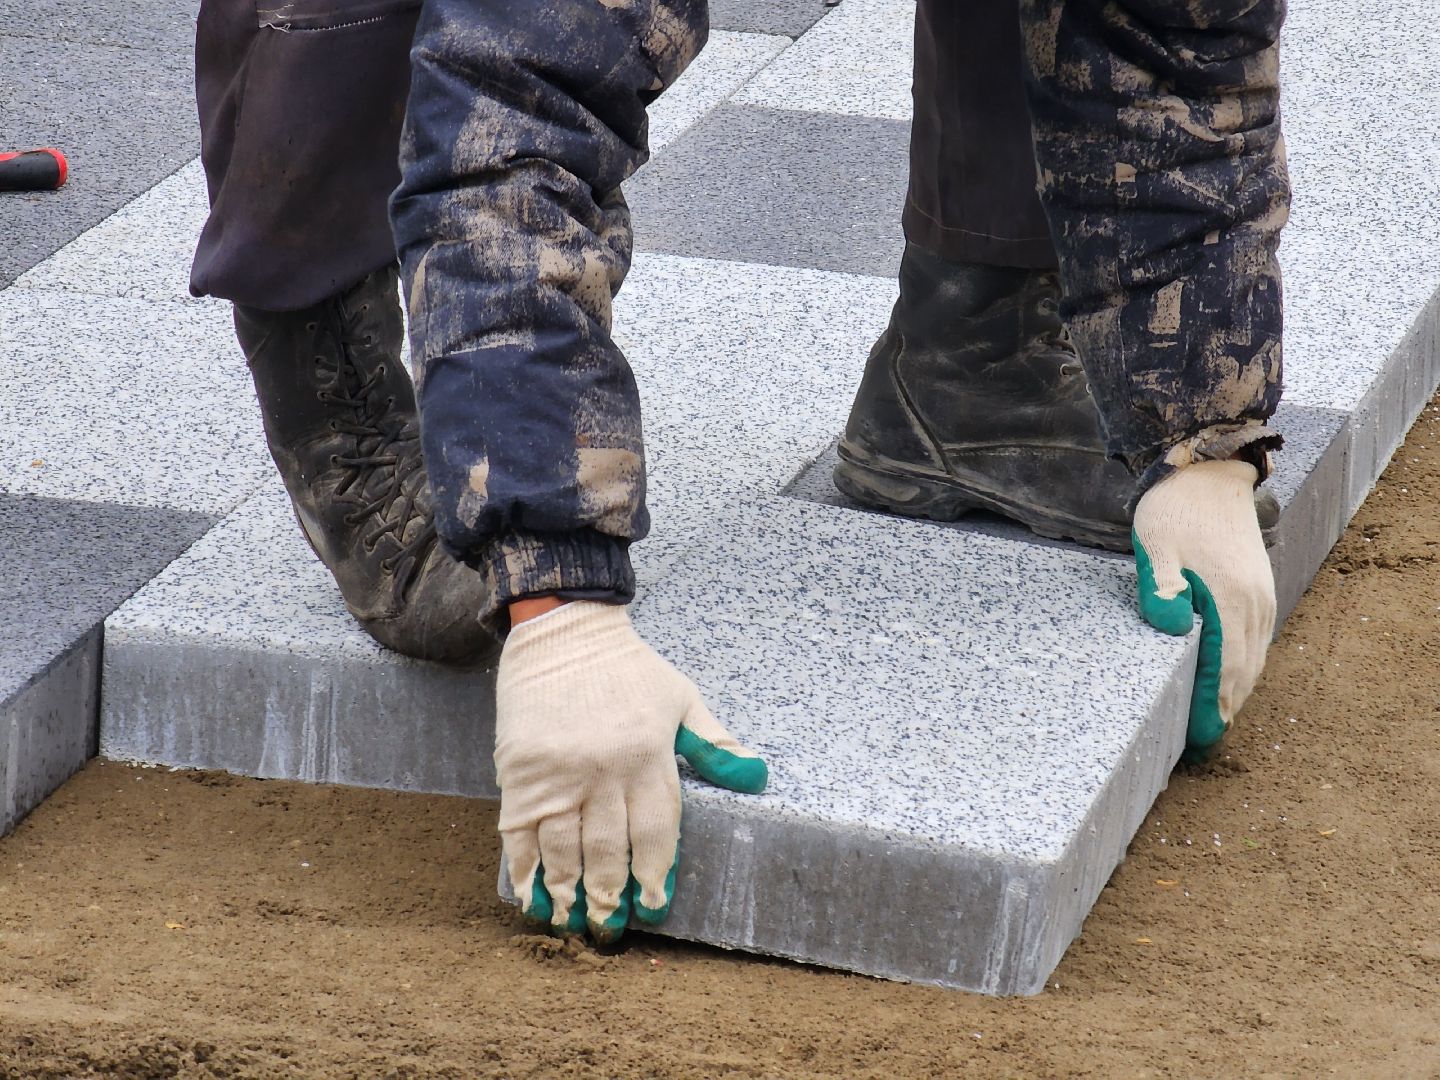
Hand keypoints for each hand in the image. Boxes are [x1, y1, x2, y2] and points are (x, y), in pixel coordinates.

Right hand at [496, 601, 766, 941]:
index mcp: (648, 755)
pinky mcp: (520, 770)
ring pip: (563, 847)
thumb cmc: (629, 668)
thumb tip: (756, 776)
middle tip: (611, 928)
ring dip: (567, 892)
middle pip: (607, 849)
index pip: (656, 829)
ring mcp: (558, 773)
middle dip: (611, 895)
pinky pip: (520, 830)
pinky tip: (530, 896)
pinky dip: (523, 868)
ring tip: (571, 924)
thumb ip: (715, 743)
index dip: (656, 872)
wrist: (563, 628)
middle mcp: (604, 770)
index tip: (656, 903)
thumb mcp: (682, 697)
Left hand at [1132, 459, 1275, 760]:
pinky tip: (1229, 678)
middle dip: (1223, 710)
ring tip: (1214, 721)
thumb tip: (1174, 631)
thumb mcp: (1156, 545)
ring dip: (1235, 692)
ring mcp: (1260, 597)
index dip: (1211, 709)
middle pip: (1242, 673)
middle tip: (1201, 744)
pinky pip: (1255, 641)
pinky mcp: (1258, 588)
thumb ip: (1161, 588)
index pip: (1223, 670)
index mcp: (1228, 600)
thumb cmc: (1175, 510)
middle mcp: (1253, 605)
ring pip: (1253, 660)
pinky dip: (1244, 667)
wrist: (1209, 472)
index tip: (1198, 741)